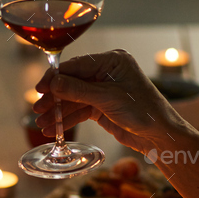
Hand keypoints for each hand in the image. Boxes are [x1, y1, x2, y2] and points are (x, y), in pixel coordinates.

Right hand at [34, 49, 181, 153]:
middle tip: (37, 109)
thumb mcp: (108, 99)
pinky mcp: (102, 107)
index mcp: (112, 61)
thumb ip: (78, 91)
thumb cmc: (144, 112)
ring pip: (74, 98)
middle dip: (55, 98)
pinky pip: (80, 110)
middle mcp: (107, 72)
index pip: (76, 66)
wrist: (160, 136)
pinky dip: (67, 119)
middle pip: (72, 82)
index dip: (56, 78)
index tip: (39, 89)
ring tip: (42, 123)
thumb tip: (53, 83)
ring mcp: (104, 90)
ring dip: (58, 111)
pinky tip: (54, 128)